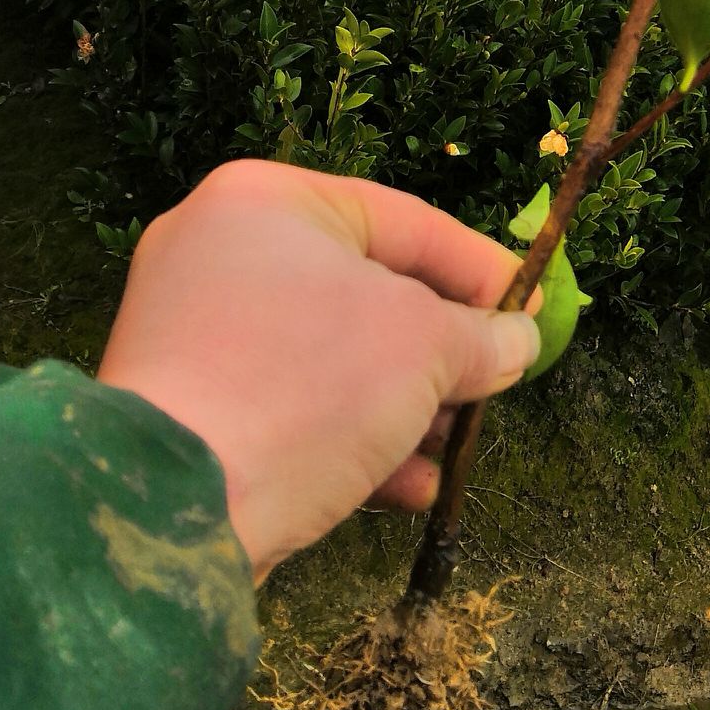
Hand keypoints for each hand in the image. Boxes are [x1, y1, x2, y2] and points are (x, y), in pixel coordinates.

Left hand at [97, 158, 538, 581]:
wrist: (177, 507)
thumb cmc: (309, 385)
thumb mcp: (424, 347)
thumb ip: (481, 337)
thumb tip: (518, 342)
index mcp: (267, 202)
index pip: (405, 221)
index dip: (481, 269)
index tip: (532, 313)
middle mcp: (219, 253)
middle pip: (366, 291)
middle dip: (439, 350)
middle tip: (493, 384)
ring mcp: (194, 334)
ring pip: (331, 358)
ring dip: (404, 404)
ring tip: (454, 446)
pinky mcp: (187, 409)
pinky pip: (289, 406)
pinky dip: (351, 438)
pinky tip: (408, 488)